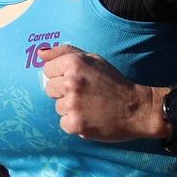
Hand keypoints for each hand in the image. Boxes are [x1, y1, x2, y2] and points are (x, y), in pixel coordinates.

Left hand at [39, 45, 166, 142]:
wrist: (137, 108)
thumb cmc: (113, 82)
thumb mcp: (93, 60)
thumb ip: (65, 52)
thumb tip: (40, 53)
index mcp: (74, 63)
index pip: (47, 70)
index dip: (61, 76)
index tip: (77, 81)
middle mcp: (71, 82)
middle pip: (49, 89)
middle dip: (63, 92)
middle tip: (85, 95)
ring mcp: (72, 104)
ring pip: (57, 107)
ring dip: (70, 109)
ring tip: (90, 106)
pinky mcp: (75, 124)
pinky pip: (63, 123)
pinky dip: (75, 123)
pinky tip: (90, 118)